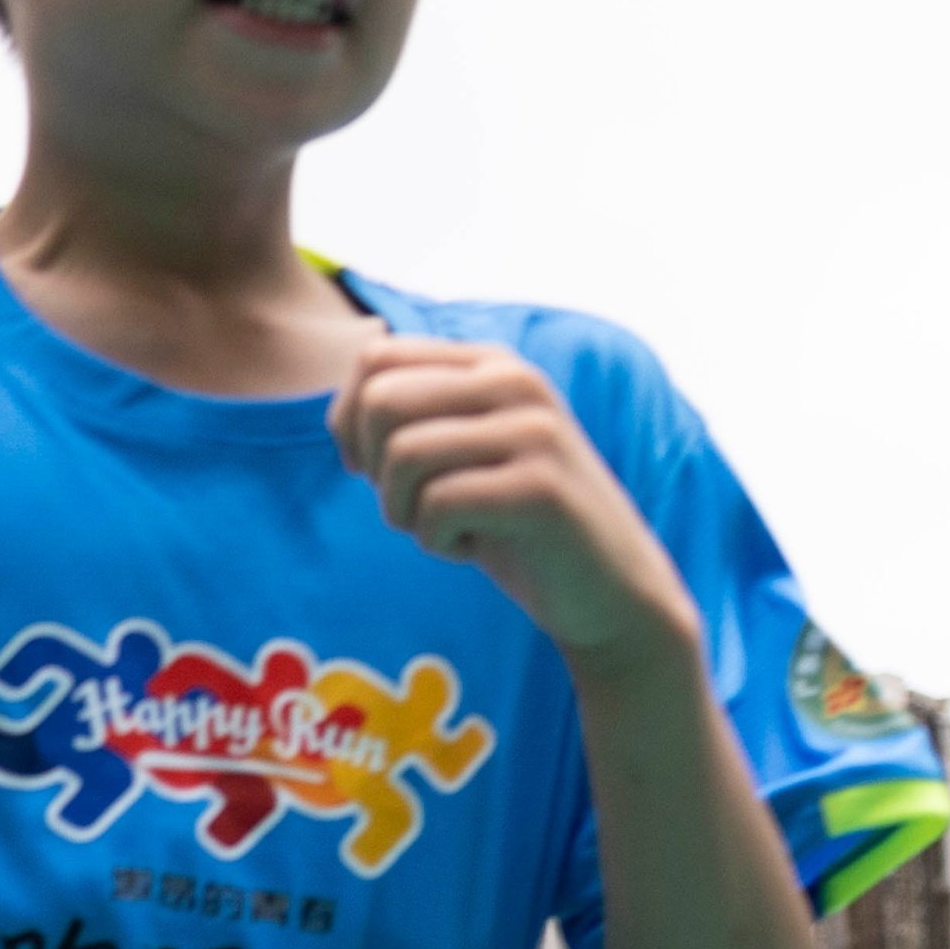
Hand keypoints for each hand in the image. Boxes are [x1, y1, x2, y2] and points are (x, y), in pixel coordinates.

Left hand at [335, 337, 699, 671]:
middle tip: (414, 508)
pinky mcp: (541, 488)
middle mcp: (516, 381)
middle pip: (380, 401)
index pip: (375, 358)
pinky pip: (439, 504)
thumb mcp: (461, 456)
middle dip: (376, 470)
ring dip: (405, 511)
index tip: (380, 471)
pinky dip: (436, 540)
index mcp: (492, 363)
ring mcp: (534, 431)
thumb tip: (341, 411)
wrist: (608, 590)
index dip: (353, 423)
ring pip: (404, 453)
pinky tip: (472, 547)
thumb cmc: (515, 526)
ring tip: (445, 529)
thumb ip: (411, 419)